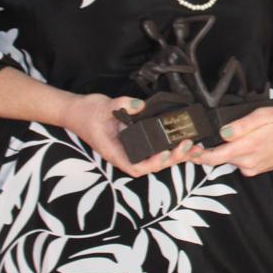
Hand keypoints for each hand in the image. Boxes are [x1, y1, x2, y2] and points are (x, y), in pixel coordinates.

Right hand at [62, 93, 194, 178]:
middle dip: (172, 158)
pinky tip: (186, 138)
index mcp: (115, 152)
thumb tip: (139, 105)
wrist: (78, 111)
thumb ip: (121, 105)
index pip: (135, 167)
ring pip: (157, 158)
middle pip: (152, 165)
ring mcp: (133, 148)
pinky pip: (156, 146)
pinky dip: (171, 145)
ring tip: (194, 146)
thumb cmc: (87, 113)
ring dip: (176, 155)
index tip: (164, 153)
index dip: (151, 164)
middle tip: (188, 145)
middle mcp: (126, 153)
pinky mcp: (138, 140)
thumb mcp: (103, 107)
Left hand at [194, 104, 272, 176]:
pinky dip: (239, 153)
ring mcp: (253, 168)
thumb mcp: (264, 115)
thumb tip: (223, 132)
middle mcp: (249, 162)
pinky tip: (249, 142)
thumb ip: (242, 125)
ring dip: (227, 150)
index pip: (215, 157)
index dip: (198, 155)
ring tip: (238, 135)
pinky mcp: (257, 170)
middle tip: (203, 139)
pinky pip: (240, 162)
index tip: (188, 149)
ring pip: (230, 160)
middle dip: (210, 150)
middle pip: (219, 159)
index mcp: (248, 147)